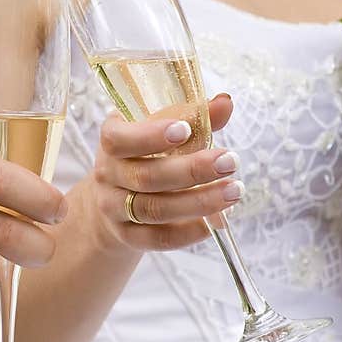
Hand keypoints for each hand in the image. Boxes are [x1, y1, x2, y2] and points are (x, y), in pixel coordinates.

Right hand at [90, 94, 241, 251]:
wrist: (117, 197)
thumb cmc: (147, 154)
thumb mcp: (163, 129)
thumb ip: (192, 116)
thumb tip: (224, 103)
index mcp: (112, 140)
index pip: (121, 139)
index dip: (151, 136)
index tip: (186, 130)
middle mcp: (108, 174)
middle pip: (147, 177)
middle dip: (193, 171)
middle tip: (231, 162)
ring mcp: (114, 208)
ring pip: (155, 210)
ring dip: (199, 202)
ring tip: (233, 192)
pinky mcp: (128, 236)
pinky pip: (159, 238)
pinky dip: (190, 232)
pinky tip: (216, 222)